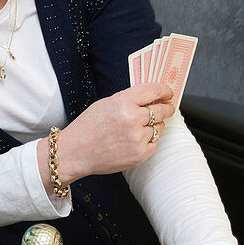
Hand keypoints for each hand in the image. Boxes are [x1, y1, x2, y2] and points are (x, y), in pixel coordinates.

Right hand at [39, 83, 174, 187]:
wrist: (75, 152)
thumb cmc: (87, 128)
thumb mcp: (106, 104)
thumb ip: (129, 99)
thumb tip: (150, 97)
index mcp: (124, 102)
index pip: (154, 90)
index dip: (165, 91)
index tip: (168, 93)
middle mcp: (133, 119)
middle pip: (162, 109)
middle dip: (166, 108)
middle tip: (167, 108)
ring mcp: (137, 138)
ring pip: (159, 127)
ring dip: (155, 125)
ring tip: (139, 128)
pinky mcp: (139, 154)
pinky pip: (154, 143)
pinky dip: (149, 140)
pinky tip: (136, 139)